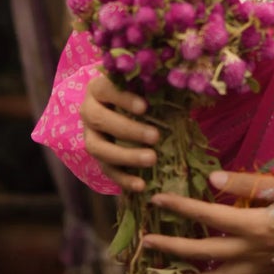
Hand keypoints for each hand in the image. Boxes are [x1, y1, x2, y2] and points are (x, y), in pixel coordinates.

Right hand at [79, 70, 157, 193]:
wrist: (121, 110)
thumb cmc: (139, 93)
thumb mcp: (145, 87)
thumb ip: (156, 87)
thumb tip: (184, 88)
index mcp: (98, 89)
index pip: (105, 89)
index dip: (123, 98)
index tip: (145, 107)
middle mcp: (89, 111)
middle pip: (99, 119)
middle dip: (128, 129)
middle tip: (155, 136)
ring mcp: (90, 136)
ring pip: (98, 148)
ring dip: (125, 156)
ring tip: (152, 159)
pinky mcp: (97, 158)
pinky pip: (106, 170)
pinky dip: (123, 179)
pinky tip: (141, 185)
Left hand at [142, 170, 273, 273]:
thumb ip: (245, 185)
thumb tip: (212, 179)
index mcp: (253, 224)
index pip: (207, 213)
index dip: (180, 206)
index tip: (157, 200)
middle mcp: (251, 250)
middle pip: (202, 252)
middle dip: (171, 247)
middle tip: (145, 244)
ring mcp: (259, 268)